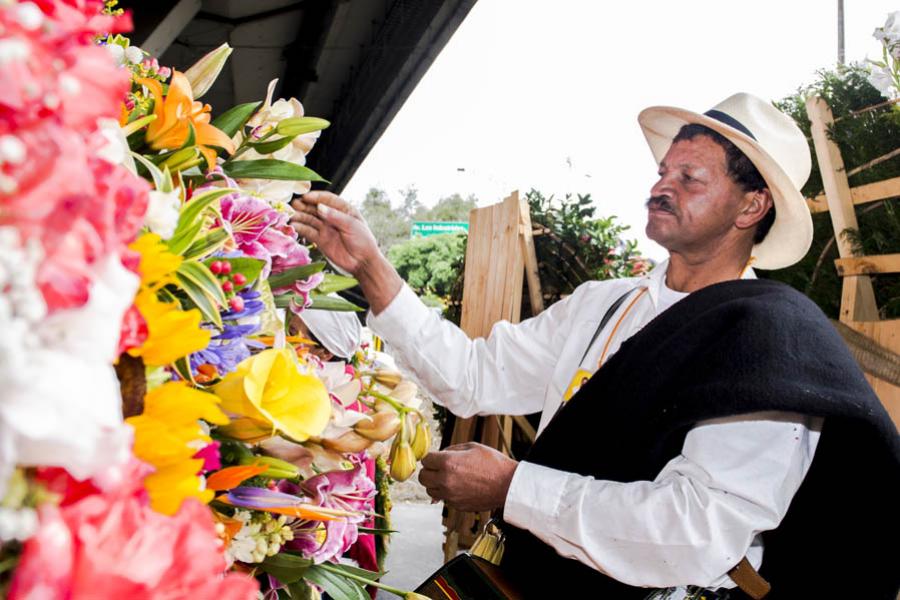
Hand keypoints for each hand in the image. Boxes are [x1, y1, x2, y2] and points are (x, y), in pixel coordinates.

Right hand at [290, 191, 402, 312]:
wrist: (363, 262)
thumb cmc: (363, 242)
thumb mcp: (352, 226)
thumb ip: (335, 217)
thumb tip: (320, 207)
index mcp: (343, 209)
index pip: (328, 199)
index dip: (316, 196)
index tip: (305, 196)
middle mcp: (332, 217)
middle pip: (315, 208)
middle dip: (304, 205)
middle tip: (293, 204)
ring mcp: (326, 228)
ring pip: (310, 219)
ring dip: (300, 216)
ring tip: (290, 215)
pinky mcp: (321, 240)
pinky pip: (308, 232)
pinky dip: (300, 228)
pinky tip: (293, 226)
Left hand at [419, 442, 518, 511]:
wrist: (508, 484)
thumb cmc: (493, 463)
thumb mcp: (471, 447)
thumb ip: (451, 450)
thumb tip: (439, 455)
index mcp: (448, 463)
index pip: (425, 460)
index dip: (431, 457)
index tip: (436, 458)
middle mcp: (445, 481)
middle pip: (423, 477)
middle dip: (429, 471)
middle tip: (439, 468)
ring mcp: (450, 495)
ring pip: (430, 490)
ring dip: (435, 483)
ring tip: (449, 477)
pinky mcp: (457, 505)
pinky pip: (444, 498)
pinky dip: (447, 493)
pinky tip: (459, 486)